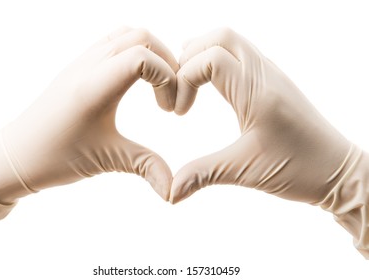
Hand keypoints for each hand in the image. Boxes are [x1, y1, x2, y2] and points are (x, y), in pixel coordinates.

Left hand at [0, 27, 177, 201]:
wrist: (16, 155)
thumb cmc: (56, 159)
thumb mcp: (107, 161)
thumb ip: (146, 168)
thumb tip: (173, 191)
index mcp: (94, 88)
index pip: (143, 57)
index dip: (169, 79)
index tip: (168, 111)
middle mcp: (88, 66)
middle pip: (142, 37)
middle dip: (167, 63)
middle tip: (169, 97)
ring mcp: (81, 61)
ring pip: (128, 34)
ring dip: (152, 54)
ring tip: (157, 86)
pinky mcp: (79, 65)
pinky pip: (113, 41)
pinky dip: (135, 52)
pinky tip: (135, 82)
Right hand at [171, 28, 359, 204]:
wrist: (337, 171)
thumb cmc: (299, 169)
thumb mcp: (246, 172)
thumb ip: (203, 175)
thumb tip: (170, 193)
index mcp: (258, 92)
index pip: (210, 59)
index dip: (184, 80)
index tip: (180, 113)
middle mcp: (265, 74)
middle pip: (220, 37)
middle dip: (190, 57)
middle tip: (180, 89)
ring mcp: (270, 73)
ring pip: (230, 40)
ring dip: (203, 55)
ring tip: (190, 86)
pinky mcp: (272, 80)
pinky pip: (241, 53)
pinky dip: (218, 60)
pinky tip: (211, 86)